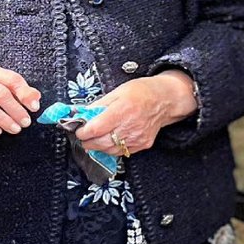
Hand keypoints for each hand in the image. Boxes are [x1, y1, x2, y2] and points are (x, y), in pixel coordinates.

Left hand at [75, 70, 196, 155]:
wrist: (164, 100)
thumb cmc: (141, 92)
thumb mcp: (117, 91)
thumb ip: (99, 105)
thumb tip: (83, 114)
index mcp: (122, 110)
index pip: (96, 128)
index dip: (83, 132)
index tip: (78, 130)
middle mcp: (130, 126)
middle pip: (101, 142)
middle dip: (88, 142)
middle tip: (83, 137)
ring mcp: (137, 137)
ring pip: (110, 149)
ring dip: (99, 146)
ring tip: (94, 139)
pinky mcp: (142, 144)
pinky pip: (122, 151)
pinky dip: (112, 148)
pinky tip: (110, 140)